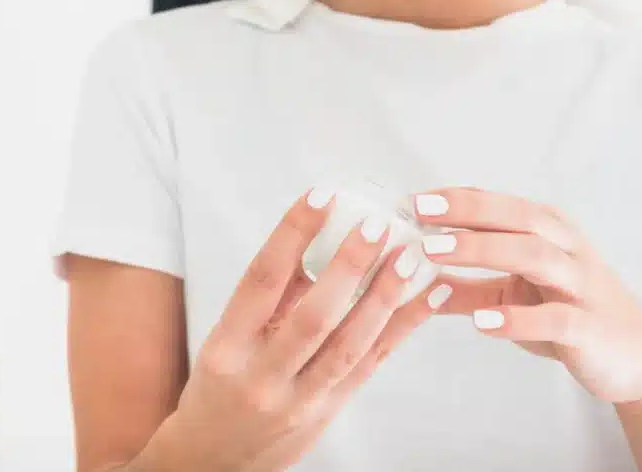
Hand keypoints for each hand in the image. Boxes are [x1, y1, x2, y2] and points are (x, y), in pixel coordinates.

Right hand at [154, 188, 451, 471]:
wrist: (215, 459)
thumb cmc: (220, 388)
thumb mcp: (227, 339)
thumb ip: (270, 295)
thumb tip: (318, 238)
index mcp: (227, 347)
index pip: (261, 280)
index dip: (292, 234)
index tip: (321, 196)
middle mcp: (263, 377)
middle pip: (313, 316)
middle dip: (350, 267)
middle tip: (378, 225)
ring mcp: (300, 400)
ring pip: (351, 345)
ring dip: (386, 296)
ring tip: (411, 256)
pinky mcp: (330, 413)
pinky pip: (373, 364)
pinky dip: (404, 326)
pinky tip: (427, 296)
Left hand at [413, 187, 641, 404]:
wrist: (640, 360)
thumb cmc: (573, 317)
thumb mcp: (516, 297)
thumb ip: (471, 289)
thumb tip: (418, 281)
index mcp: (550, 233)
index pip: (500, 205)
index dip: (458, 199)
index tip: (413, 198)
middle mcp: (568, 250)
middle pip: (518, 219)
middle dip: (467, 211)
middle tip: (419, 212)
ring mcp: (582, 287)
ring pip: (534, 256)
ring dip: (481, 249)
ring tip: (435, 252)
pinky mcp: (591, 328)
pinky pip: (555, 318)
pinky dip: (517, 319)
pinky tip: (482, 322)